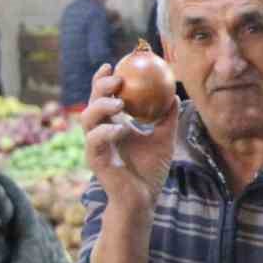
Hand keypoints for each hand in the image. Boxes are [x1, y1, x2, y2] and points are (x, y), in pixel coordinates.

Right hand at [81, 64, 179, 211]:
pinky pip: (95, 141)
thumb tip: (175, 95)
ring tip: (119, 102)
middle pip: (92, 102)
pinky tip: (120, 128)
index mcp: (113, 123)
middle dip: (99, 87)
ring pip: (87, 119)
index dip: (103, 79)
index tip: (114, 64)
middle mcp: (101, 132)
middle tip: (117, 79)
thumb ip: (168, 118)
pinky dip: (105, 131)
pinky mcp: (95, 160)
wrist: (143, 198)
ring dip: (101, 106)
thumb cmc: (150, 170)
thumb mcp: (164, 139)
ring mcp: (95, 145)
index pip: (103, 96)